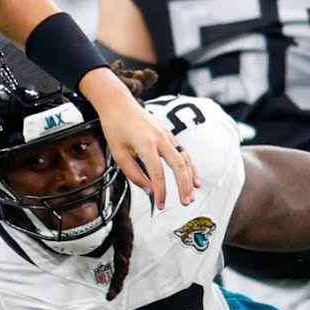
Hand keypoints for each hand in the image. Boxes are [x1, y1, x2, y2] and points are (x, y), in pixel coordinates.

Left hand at [81, 67, 199, 208]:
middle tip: (185, 203)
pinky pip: (183, 152)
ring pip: (184, 159)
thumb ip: (134, 174)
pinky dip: (190, 167)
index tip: (160, 205)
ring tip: (191, 196)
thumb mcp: (118, 153)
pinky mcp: (169, 134)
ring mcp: (167, 135)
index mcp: (145, 144)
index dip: (161, 192)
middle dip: (183, 187)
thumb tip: (150, 191)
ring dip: (190, 178)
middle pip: (178, 166)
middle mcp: (160, 138)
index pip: (158, 173)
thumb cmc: (115, 128)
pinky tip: (194, 179)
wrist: (118, 104)